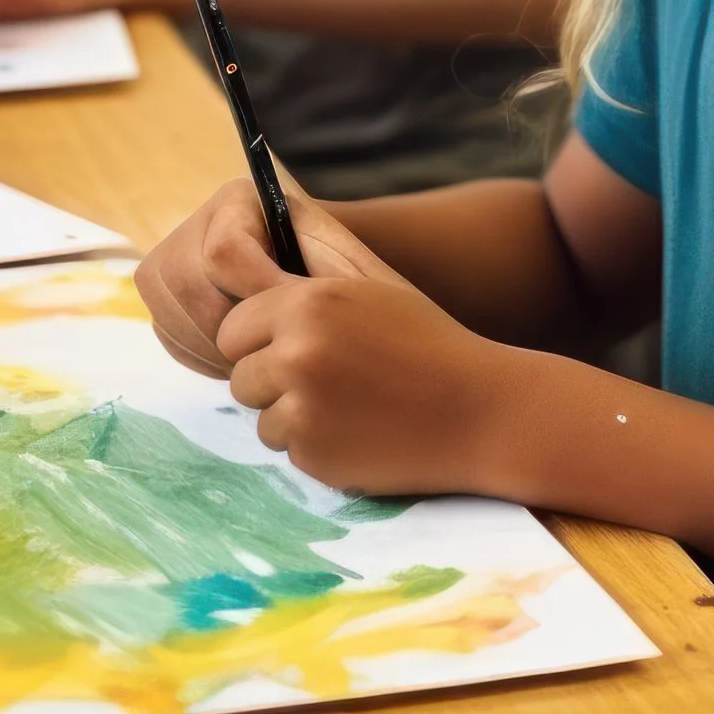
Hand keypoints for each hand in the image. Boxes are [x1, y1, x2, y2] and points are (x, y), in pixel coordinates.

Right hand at [134, 177, 379, 375]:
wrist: (306, 273)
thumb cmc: (329, 265)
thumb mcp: (339, 261)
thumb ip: (328, 274)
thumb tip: (298, 301)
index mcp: (237, 201)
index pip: (225, 250)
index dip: (258, 291)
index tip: (291, 316)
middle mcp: (192, 225)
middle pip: (192, 287)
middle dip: (237, 328)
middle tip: (275, 345)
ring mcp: (166, 263)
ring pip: (177, 318)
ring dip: (221, 350)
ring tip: (264, 353)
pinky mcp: (160, 301)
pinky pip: (173, 339)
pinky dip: (207, 358)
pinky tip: (242, 355)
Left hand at [214, 246, 526, 498]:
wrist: (480, 410)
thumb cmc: (427, 343)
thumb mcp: (373, 288)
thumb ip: (310, 275)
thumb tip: (255, 258)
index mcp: (307, 302)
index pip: (233, 328)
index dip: (259, 341)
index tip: (291, 348)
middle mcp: (295, 352)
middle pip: (241, 377)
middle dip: (272, 383)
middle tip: (328, 382)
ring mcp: (302, 408)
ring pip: (262, 420)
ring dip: (294, 419)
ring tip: (352, 406)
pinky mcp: (313, 455)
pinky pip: (290, 452)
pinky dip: (318, 448)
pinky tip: (362, 432)